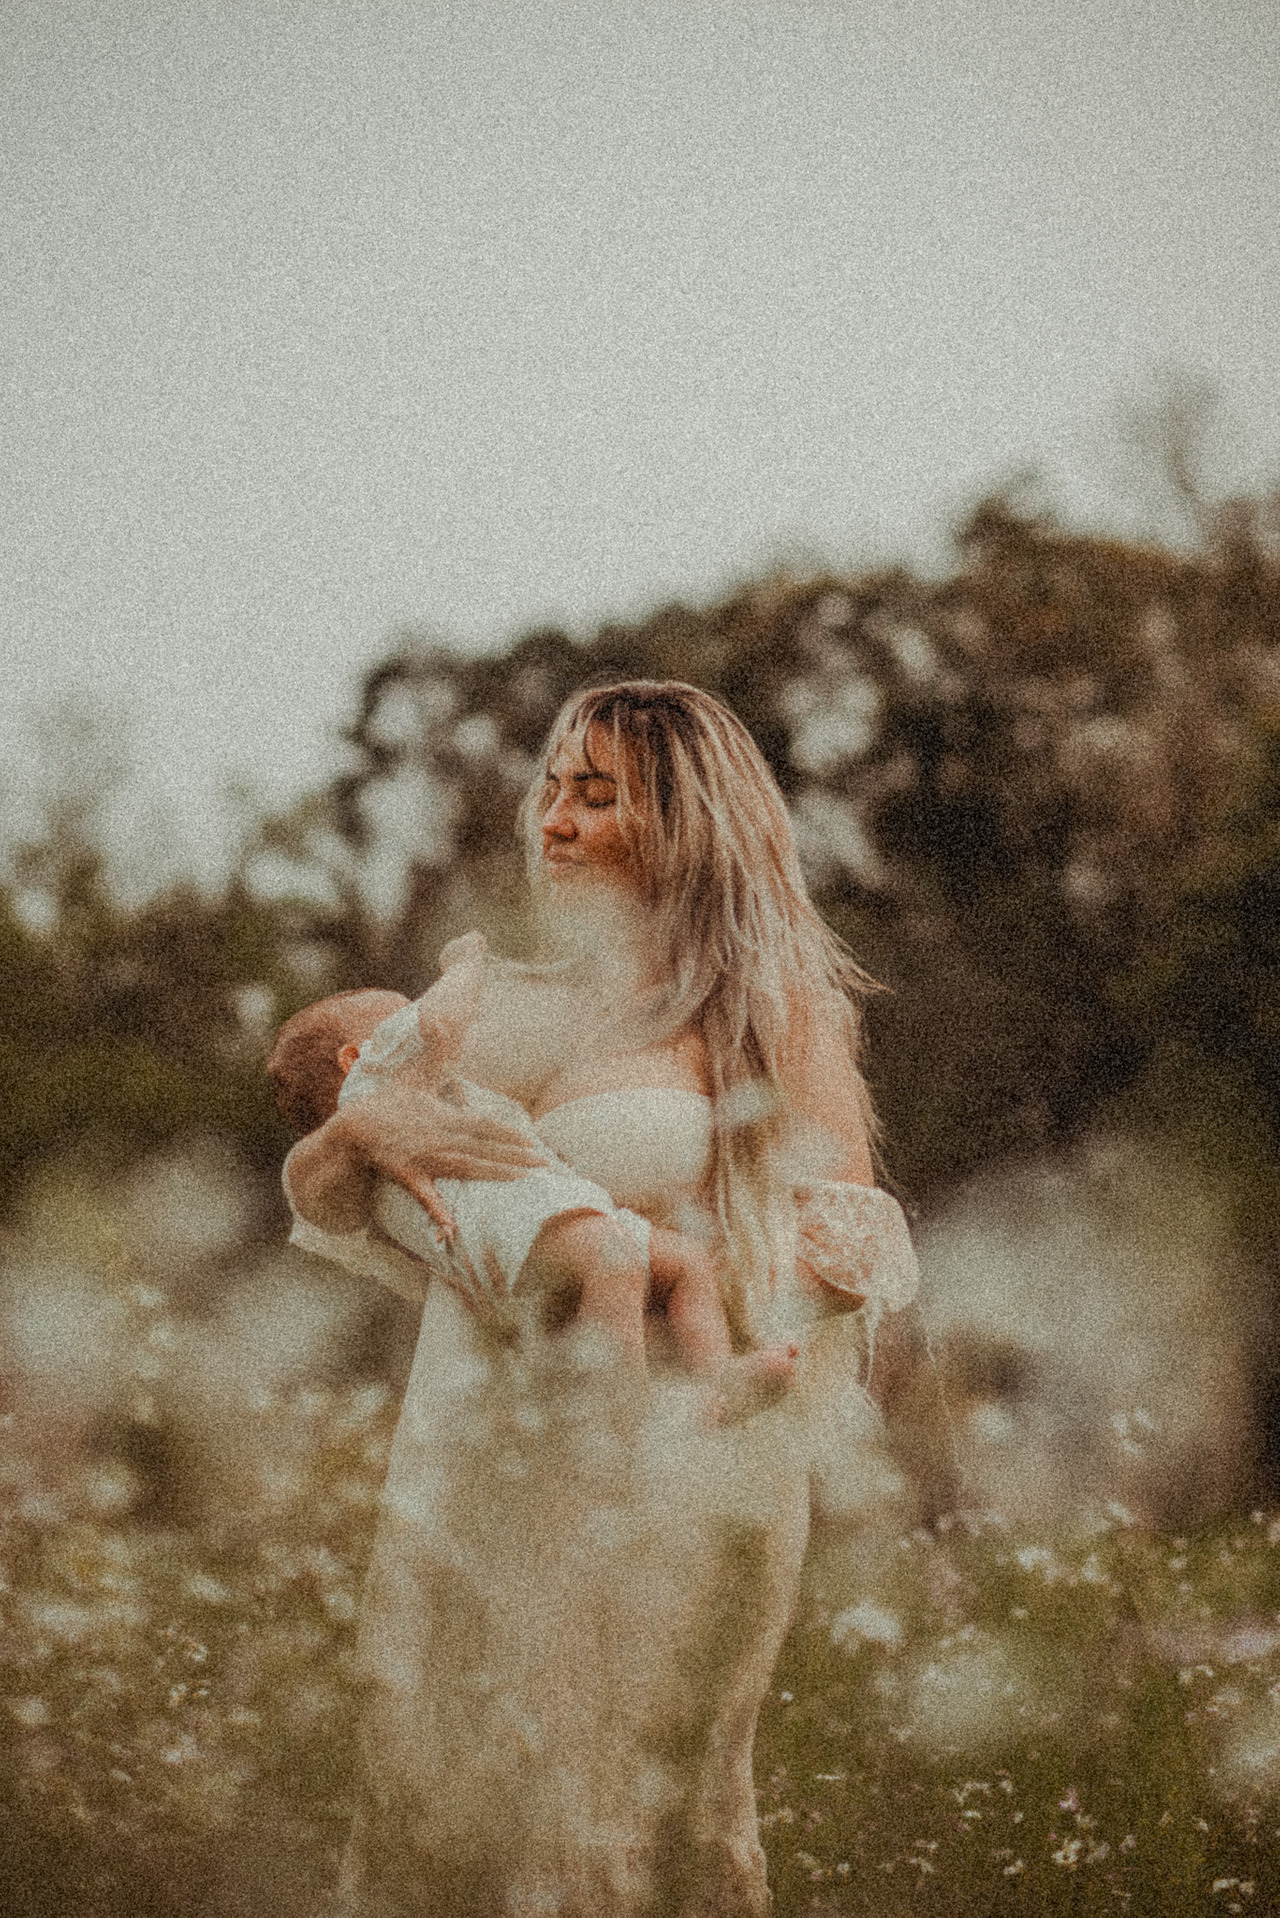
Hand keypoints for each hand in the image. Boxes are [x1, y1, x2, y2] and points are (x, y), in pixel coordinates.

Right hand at [338, 1072, 547, 1230]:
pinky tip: (453, 1227)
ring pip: (467, 1167)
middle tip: (543, 1164)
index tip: (532, 1140)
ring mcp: (424, 1158)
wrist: (353, 1128)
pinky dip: (439, 1210)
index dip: (508, 1133)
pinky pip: (427, 1195)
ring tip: (521, 1181)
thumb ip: (433, 1052)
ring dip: (494, 1175)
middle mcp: (439, 1137)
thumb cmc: (386, 1103)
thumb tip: (439, 1021)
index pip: (484, 1124)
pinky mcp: (408, 1175)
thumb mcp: (412, 1075)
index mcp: (444, 1116)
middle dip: (515, 1156)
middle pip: (484, 1147)